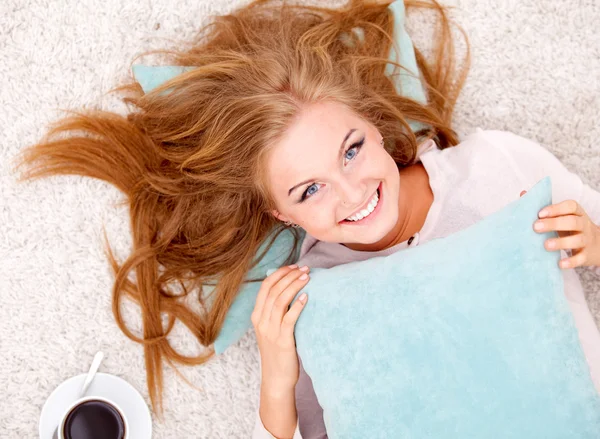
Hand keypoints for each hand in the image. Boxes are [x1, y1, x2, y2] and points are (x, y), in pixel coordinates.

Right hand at [251, 264, 309, 394]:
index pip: (265, 287)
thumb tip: (290, 290)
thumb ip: (276, 311)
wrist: (276, 378)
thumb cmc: (278, 351)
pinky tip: (306, 297)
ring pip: (280, 301)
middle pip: (273, 290)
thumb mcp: (271, 328)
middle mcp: (261, 321)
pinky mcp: (282, 340)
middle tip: (305, 268)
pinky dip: (297, 305)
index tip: (294, 266)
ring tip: (307, 277)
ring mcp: (270, 331)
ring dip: (294, 286)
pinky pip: (289, 319)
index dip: (280, 273)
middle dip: (289, 276)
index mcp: (257, 316)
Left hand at [520, 190, 599, 268]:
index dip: (556, 209)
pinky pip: (581, 258)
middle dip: (554, 224)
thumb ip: (544, 208)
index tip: (540, 213)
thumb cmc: (571, 228)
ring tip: (546, 245)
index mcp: (576, 213)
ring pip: (578, 240)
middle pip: (572, 222)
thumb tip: (523, 194)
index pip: (570, 206)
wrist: (596, 246)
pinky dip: (571, 261)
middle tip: (536, 227)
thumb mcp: (561, 216)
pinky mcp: (587, 255)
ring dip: (562, 242)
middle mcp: (583, 224)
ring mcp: (586, 240)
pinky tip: (560, 263)